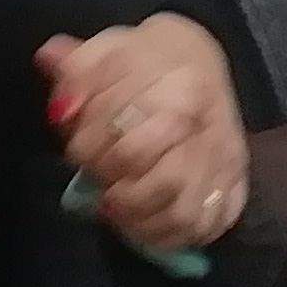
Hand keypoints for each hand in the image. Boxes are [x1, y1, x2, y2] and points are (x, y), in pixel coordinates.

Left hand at [41, 15, 247, 258]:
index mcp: (181, 85)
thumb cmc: (145, 60)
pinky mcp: (234, 183)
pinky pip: (208, 226)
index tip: (76, 149)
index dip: (91, 150)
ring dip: (140, 220)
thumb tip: (52, 74)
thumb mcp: (108, 49)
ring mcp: (225, 160)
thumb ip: (78, 66)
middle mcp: (210, 126)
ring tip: (114, 209)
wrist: (197, 61)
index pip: (130, 133)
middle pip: (164, 178)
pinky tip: (141, 227)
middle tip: (97, 182)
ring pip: (186, 211)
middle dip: (118, 189)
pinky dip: (170, 237)